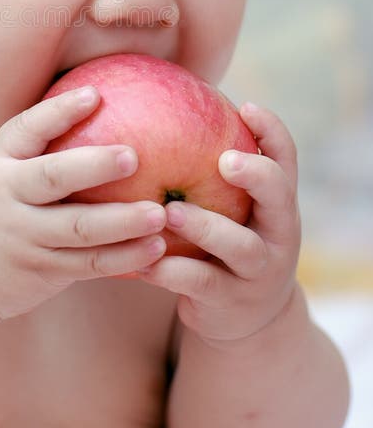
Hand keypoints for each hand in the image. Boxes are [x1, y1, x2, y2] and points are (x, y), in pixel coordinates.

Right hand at [0, 86, 166, 320]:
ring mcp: (25, 237)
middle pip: (54, 178)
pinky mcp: (43, 270)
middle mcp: (8, 197)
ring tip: (159, 213)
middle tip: (134, 156)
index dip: (60, 111)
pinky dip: (124, 258)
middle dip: (95, 166)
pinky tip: (156, 248)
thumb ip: (33, 147)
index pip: (27, 129)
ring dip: (122, 221)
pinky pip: (89, 264)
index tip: (95, 95)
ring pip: (79, 229)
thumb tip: (95, 100)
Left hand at [138, 103, 300, 342]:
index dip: (273, 132)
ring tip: (169, 212)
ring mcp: (259, 271)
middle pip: (280, 197)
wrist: (246, 321)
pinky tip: (140, 259)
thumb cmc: (225, 243)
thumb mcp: (232, 209)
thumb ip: (210, 171)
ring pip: (240, 246)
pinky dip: (170, 270)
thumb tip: (159, 105)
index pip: (286, 159)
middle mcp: (277, 233)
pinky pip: (201, 284)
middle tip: (225, 160)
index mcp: (276, 202)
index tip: (247, 107)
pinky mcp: (231, 303)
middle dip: (256, 175)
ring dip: (206, 226)